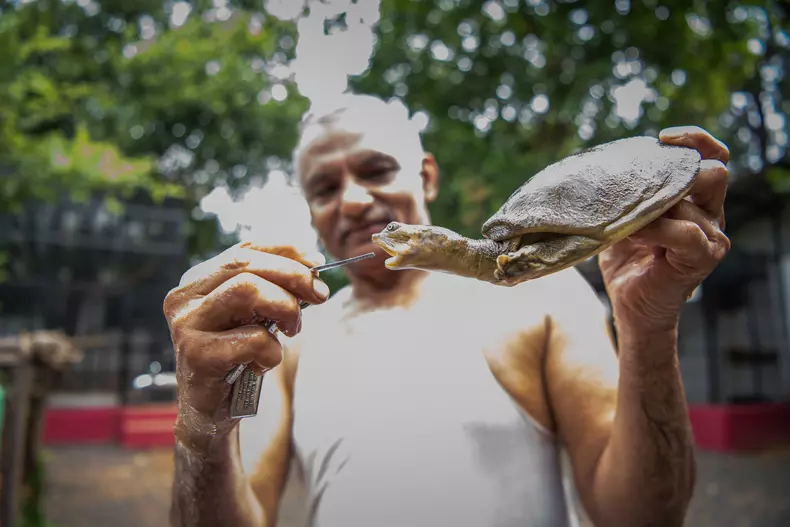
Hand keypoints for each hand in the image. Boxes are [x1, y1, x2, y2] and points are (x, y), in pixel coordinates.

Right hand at [162, 242, 329, 450]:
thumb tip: (314, 265)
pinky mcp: (196, 354)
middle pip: (245, 264)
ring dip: (285, 307)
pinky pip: (252, 339)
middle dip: (293, 275)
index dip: (286, 251)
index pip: (245, 249)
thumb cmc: (236, 359)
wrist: (210, 412)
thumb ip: (271, 287)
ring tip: (292, 329)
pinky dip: (272, 351)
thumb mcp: (254, 316)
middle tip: (320, 295)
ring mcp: (187, 324)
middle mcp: (185, 296)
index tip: (318, 264)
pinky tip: (265, 363)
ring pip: (246, 290)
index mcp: (198, 280)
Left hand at [598, 126, 730, 333]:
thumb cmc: (625, 261)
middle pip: (712, 173)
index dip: (695, 140)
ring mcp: (712, 236)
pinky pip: (686, 232)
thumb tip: (601, 168)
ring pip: (692, 201)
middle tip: (641, 180)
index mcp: (696, 199)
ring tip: (625, 218)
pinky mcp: (703, 257)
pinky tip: (633, 234)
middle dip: (677, 171)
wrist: (630, 306)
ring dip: (654, 204)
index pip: (713, 156)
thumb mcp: (623, 219)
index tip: (662, 138)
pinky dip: (656, 228)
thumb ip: (626, 194)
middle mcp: (711, 214)